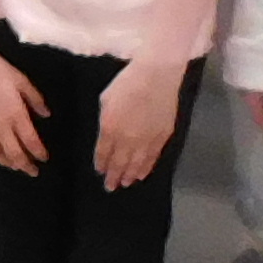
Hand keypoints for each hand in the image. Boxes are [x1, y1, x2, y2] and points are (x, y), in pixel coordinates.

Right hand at [0, 36, 47, 172]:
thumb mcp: (22, 81)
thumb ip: (35, 100)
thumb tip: (46, 115)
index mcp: (15, 114)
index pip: (31, 141)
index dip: (39, 152)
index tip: (45, 158)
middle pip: (14, 153)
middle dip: (25, 164)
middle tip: (33, 171)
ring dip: (6, 162)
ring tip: (14, 166)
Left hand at [92, 58, 181, 189]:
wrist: (157, 75)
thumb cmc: (127, 82)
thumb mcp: (106, 100)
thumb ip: (105, 122)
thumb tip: (107, 136)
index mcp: (109, 128)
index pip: (103, 153)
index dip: (101, 164)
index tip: (99, 172)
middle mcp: (127, 139)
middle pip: (119, 163)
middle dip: (113, 176)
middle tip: (110, 187)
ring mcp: (146, 140)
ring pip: (136, 164)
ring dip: (129, 175)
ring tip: (124, 183)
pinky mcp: (163, 137)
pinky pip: (152, 158)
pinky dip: (146, 168)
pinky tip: (141, 175)